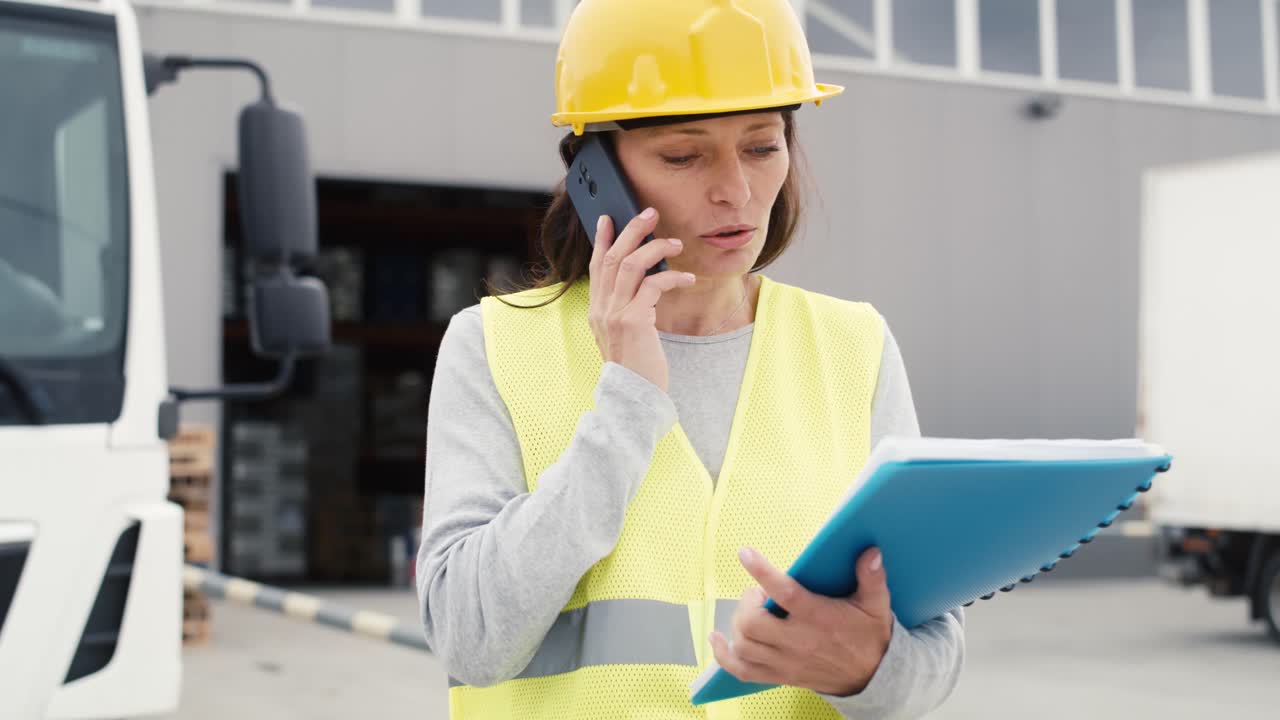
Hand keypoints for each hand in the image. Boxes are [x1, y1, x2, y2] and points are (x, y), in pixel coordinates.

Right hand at [587, 208, 694, 392]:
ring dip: (656, 248)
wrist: (634, 397)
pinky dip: (672, 276)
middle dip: (632, 230)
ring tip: (677, 243)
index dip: (601, 240)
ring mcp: (615, 314)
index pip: (596, 266)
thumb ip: (625, 308)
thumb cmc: (636, 367)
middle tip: (650, 214)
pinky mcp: (633, 321)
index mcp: (597, 310)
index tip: (608, 219)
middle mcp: (601, 308)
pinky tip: (687, 278)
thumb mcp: (623, 334)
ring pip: (631, 264)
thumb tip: (646, 280)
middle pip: (613, 257)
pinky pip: (653, 285)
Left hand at [709, 546, 893, 696]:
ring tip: (752, 611)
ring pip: (744, 645)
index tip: (745, 553)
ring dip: (738, 624)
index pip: (785, 593)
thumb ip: (872, 578)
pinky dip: (724, 655)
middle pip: (753, 623)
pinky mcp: (779, 675)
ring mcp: (786, 662)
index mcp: (819, 618)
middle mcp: (798, 642)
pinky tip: (718, 639)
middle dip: (747, 602)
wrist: (872, 678)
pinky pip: (742, 670)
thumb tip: (870, 551)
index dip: (762, 572)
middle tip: (758, 594)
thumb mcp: (876, 605)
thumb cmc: (869, 636)